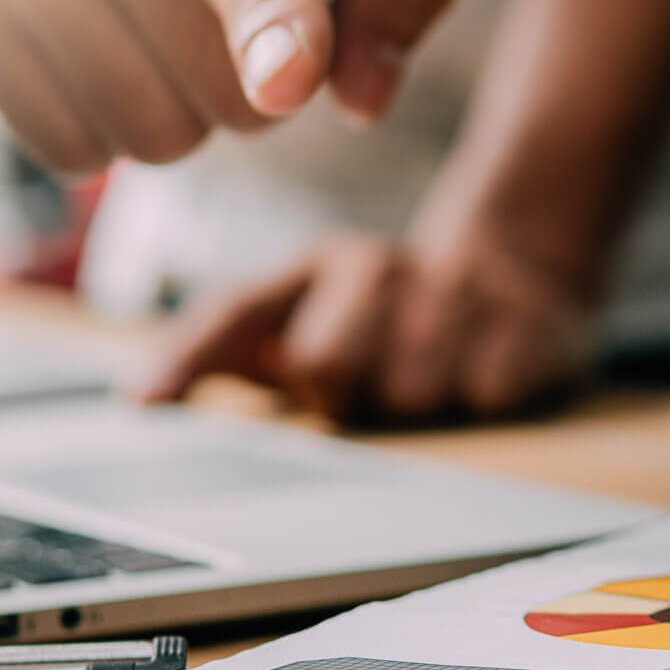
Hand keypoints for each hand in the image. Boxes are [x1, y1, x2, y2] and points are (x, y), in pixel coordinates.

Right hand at [0, 0, 453, 172]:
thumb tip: (361, 103)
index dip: (269, 17)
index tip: (286, 83)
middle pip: (225, 92)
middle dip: (259, 75)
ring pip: (151, 136)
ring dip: (184, 104)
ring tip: (168, 3)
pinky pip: (69, 150)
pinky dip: (108, 123)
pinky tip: (109, 38)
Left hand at [135, 230, 592, 422]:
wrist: (514, 273)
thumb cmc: (387, 319)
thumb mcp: (307, 318)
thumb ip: (226, 349)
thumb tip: (142, 395)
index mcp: (316, 267)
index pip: (237, 311)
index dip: (189, 356)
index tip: (147, 403)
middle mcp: (379, 265)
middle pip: (327, 365)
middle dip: (344, 395)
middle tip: (371, 387)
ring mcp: (456, 287)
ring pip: (412, 390)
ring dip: (419, 404)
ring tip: (430, 379)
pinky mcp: (526, 319)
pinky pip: (486, 391)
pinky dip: (483, 400)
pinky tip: (484, 374)